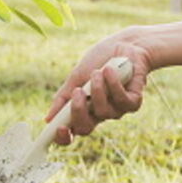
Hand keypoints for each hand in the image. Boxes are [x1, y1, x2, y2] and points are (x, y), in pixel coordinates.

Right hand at [45, 29, 153, 144]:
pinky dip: (113, 84)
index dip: (63, 137)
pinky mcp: (133, 102)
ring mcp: (117, 110)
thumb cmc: (99, 61)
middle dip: (79, 111)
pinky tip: (110, 70)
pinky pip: (121, 101)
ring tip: (97, 72)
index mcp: (83, 110)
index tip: (59, 128)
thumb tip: (48, 119)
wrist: (124, 45)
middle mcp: (99, 114)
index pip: (72, 131)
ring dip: (98, 90)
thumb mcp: (76, 77)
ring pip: (103, 112)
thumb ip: (63, 97)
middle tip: (78, 91)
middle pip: (85, 128)